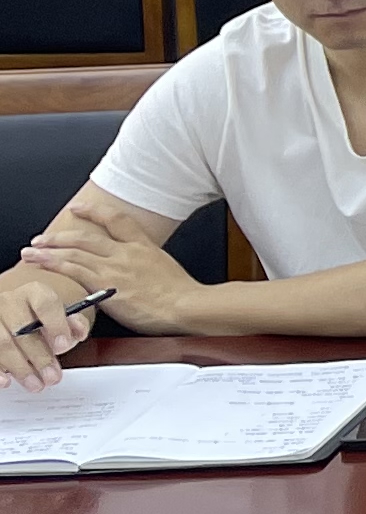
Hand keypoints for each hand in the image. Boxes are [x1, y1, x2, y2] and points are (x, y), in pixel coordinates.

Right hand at [0, 264, 99, 391]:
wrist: (14, 318)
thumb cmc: (39, 320)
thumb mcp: (60, 318)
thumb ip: (74, 324)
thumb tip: (77, 331)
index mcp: (34, 293)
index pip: (46, 304)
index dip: (56, 325)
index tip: (63, 346)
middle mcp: (10, 302)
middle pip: (23, 329)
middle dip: (40, 357)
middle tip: (52, 376)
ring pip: (3, 344)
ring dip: (20, 368)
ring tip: (35, 384)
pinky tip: (6, 381)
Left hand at [23, 211, 195, 338]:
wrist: (185, 305)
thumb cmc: (180, 294)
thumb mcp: (164, 268)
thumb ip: (143, 264)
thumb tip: (130, 272)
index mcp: (143, 246)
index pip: (117, 219)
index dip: (95, 211)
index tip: (79, 207)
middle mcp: (126, 252)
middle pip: (87, 236)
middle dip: (61, 236)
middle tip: (42, 237)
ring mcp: (114, 267)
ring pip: (75, 251)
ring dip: (49, 249)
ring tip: (32, 250)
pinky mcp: (105, 284)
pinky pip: (74, 270)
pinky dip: (56, 265)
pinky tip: (43, 264)